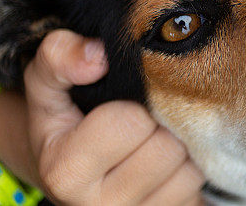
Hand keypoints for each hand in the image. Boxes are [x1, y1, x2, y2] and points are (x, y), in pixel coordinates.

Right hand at [23, 29, 205, 204]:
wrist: (72, 170)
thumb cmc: (66, 116)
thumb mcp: (47, 81)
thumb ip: (60, 57)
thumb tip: (98, 56)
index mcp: (66, 171)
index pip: (130, 123)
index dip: (134, 103)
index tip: (121, 103)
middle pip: (166, 148)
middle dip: (160, 125)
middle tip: (143, 120)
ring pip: (189, 170)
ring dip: (178, 147)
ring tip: (153, 140)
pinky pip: (198, 189)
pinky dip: (187, 171)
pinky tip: (164, 166)